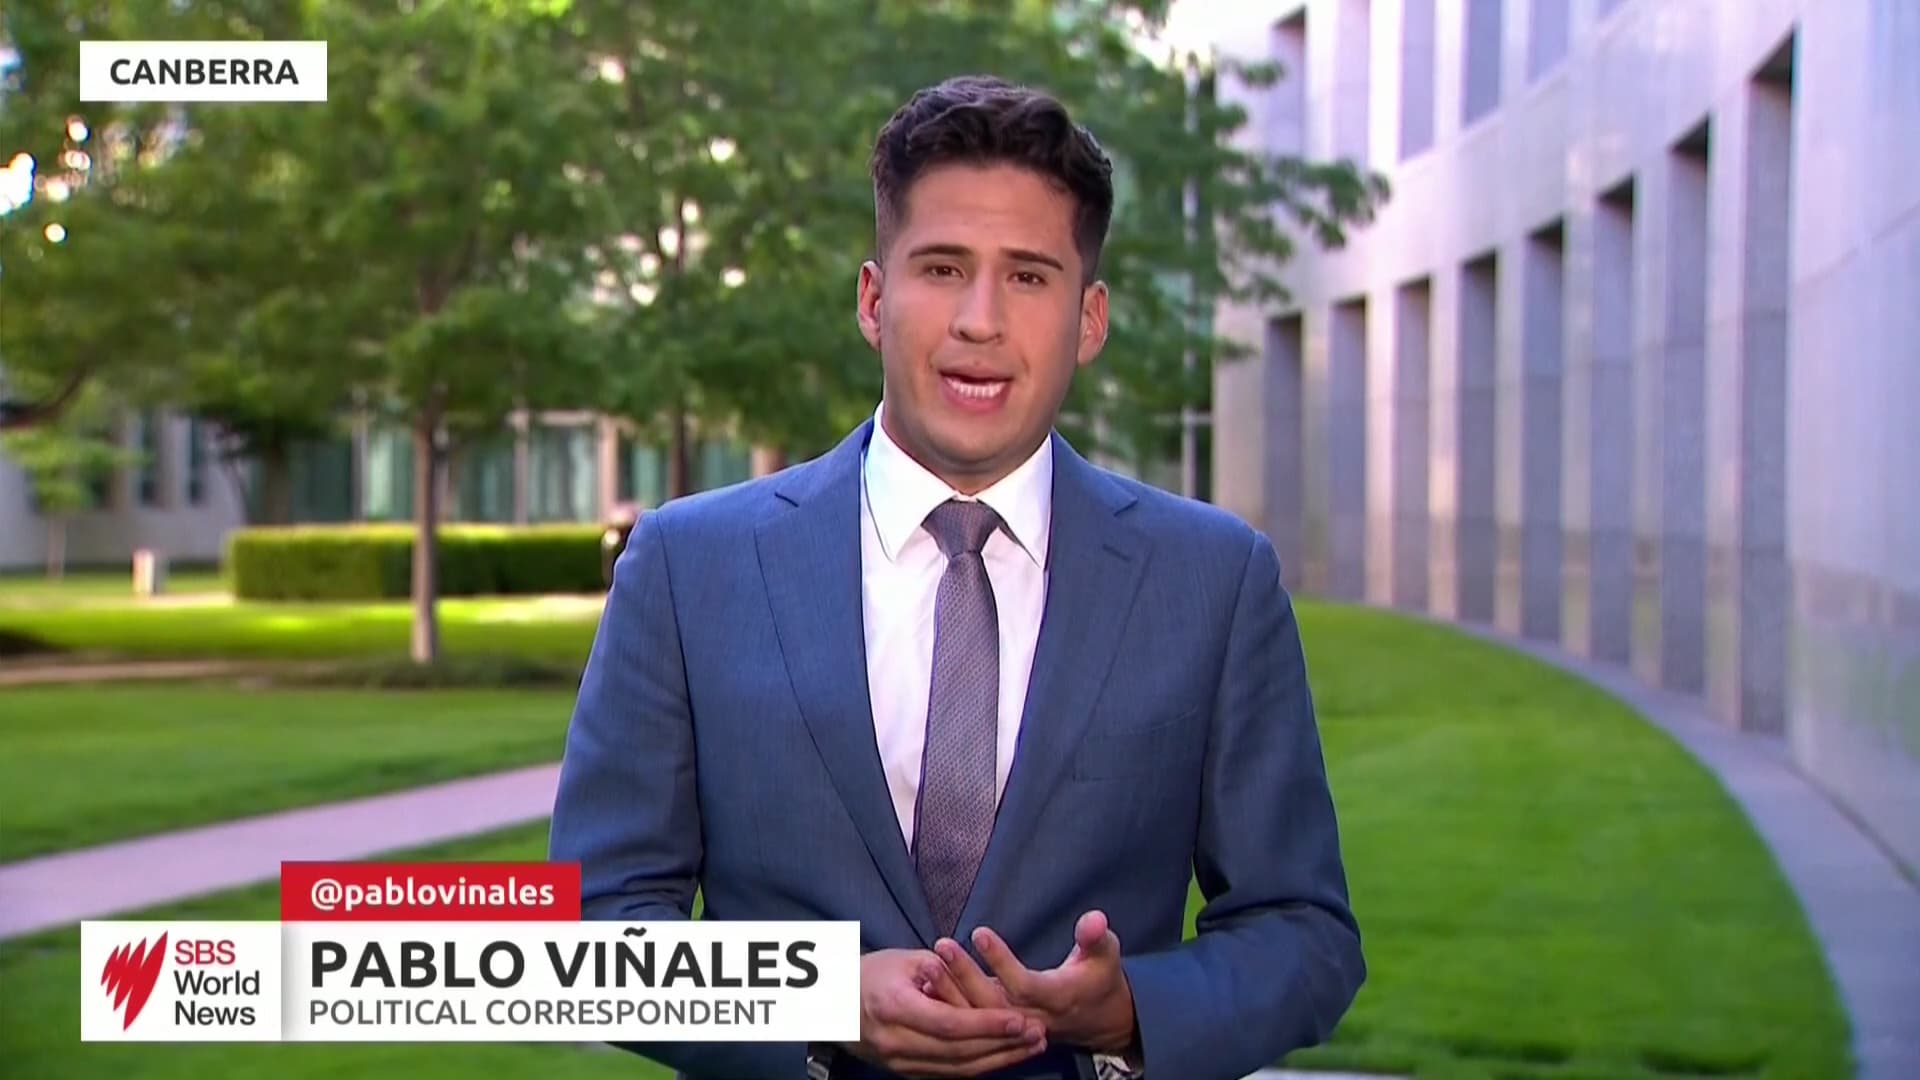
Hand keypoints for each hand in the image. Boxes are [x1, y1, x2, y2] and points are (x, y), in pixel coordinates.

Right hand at [840, 948, 1047, 1076]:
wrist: (832, 1002)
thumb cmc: (871, 972)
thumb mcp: (904, 960)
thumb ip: (943, 972)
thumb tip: (981, 983)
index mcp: (893, 1009)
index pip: (949, 1025)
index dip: (987, 1025)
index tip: (1020, 1019)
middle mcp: (895, 1043)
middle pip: (958, 1053)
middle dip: (1003, 1046)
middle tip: (1038, 1035)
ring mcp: (898, 1063)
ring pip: (956, 1070)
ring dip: (998, 1061)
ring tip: (1031, 1048)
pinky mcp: (903, 1073)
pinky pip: (947, 1075)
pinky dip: (978, 1068)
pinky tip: (1004, 1058)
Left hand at [932, 912, 1138, 1056]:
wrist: (1097, 1019)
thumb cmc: (1098, 978)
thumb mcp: (1105, 956)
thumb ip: (1096, 938)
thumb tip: (1095, 918)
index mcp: (1057, 999)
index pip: (1024, 985)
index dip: (1000, 962)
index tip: (979, 932)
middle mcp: (1033, 1018)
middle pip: (993, 1003)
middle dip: (965, 975)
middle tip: (942, 945)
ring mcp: (1015, 1027)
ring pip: (978, 1017)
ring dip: (952, 992)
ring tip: (928, 963)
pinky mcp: (1003, 1028)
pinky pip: (973, 1024)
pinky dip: (951, 1007)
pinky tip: (928, 987)